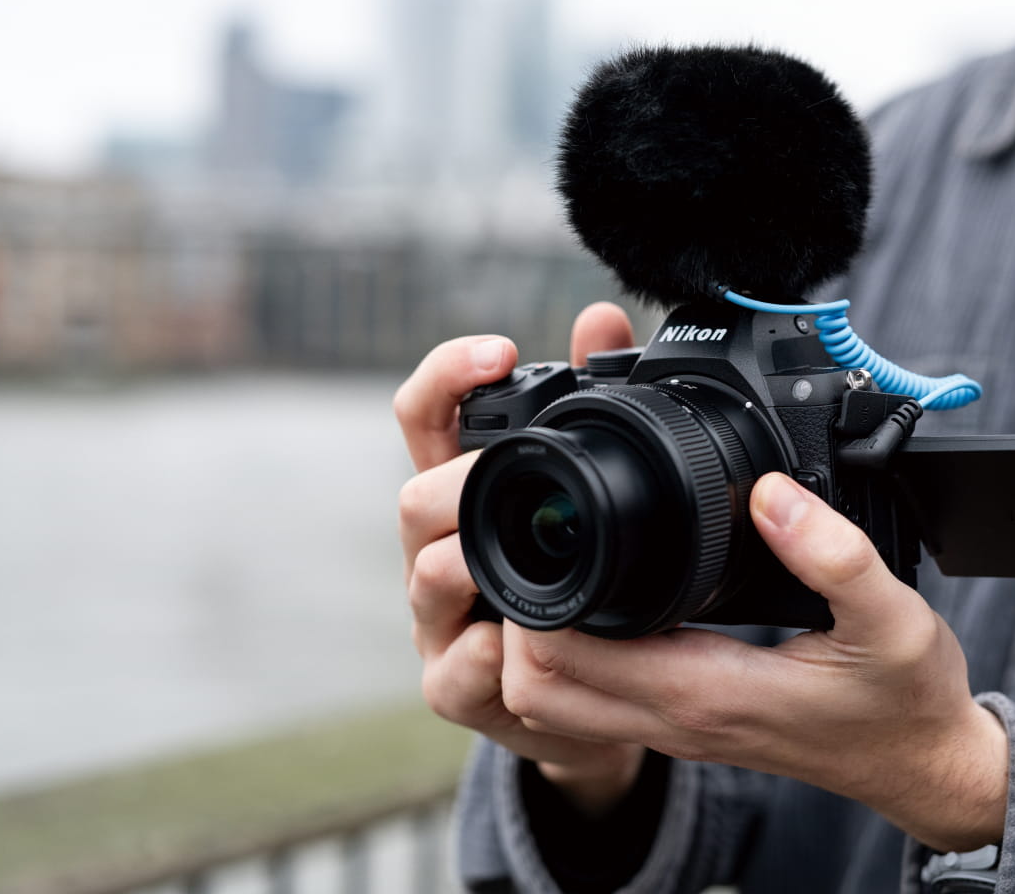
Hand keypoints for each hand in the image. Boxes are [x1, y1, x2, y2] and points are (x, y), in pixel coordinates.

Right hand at [395, 303, 645, 814]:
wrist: (580, 695)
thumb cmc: (569, 579)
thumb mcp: (580, 491)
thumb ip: (588, 402)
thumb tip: (599, 319)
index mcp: (465, 492)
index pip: (427, 419)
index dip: (448, 377)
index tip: (500, 352)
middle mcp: (437, 551)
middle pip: (415, 498)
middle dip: (457, 481)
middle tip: (508, 468)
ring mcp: (440, 622)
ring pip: (424, 579)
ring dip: (461, 562)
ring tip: (503, 551)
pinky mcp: (455, 688)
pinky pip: (454, 674)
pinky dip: (481, 657)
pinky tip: (510, 645)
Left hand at [500, 473, 1008, 851]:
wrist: (922, 765)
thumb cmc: (905, 699)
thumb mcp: (893, 616)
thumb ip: (833, 554)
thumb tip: (769, 492)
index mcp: (706, 691)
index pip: (562, 659)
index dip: (534, 599)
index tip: (546, 532)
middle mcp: (675, 718)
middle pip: (534, 686)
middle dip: (516, 617)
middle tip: (540, 540)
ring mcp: (675, 728)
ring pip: (554, 702)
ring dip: (537, 643)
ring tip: (563, 567)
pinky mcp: (686, 723)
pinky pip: (592, 702)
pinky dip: (572, 659)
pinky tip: (603, 600)